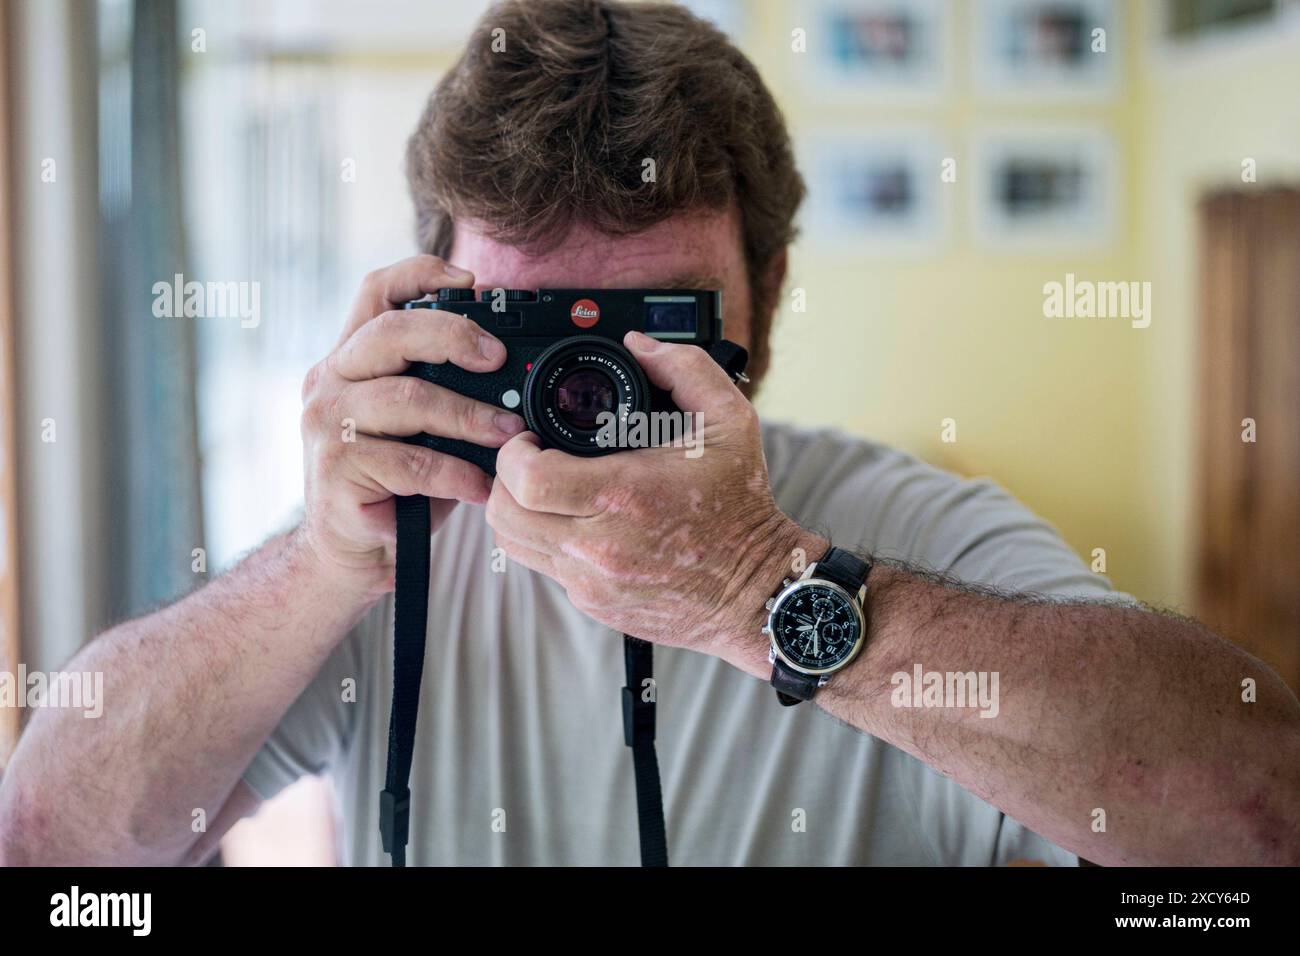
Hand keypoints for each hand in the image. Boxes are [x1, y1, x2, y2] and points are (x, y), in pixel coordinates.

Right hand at [299, 255, 525, 591]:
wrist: (351, 552)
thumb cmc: (395, 485)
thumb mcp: (420, 426)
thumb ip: (444, 389)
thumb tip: (516, 372)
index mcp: (350, 358)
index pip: (375, 292)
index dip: (420, 273)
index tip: (472, 280)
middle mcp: (330, 380)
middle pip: (390, 332)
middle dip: (454, 336)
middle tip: (499, 358)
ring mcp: (326, 423)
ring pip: (406, 398)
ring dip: (469, 415)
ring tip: (509, 434)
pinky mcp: (336, 469)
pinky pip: (409, 462)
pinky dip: (454, 473)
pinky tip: (480, 486)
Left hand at [486, 330, 825, 668]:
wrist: (756, 589)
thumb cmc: (741, 506)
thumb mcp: (728, 422)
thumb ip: (685, 369)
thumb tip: (639, 343)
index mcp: (624, 495)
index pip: (526, 479)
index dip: (512, 453)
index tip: (527, 438)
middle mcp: (599, 545)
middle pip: (504, 513)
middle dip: (505, 479)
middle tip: (531, 460)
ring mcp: (592, 581)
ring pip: (513, 543)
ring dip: (518, 510)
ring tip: (546, 488)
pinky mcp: (593, 604)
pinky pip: (544, 568)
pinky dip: (546, 540)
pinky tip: (575, 520)